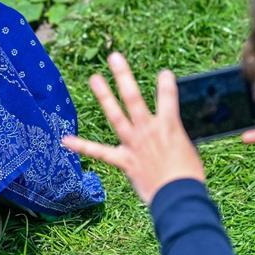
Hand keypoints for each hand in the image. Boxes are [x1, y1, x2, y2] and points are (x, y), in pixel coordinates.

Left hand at [62, 52, 204, 205]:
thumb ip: (176, 138)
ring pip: (116, 115)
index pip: (168, 97)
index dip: (166, 83)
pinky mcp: (125, 160)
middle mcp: (149, 130)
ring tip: (94, 78)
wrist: (179, 198)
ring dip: (104, 95)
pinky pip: (100, 152)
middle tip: (114, 57)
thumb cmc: (188, 176)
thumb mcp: (188, 150)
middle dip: (123, 75)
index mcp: (170, 126)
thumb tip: (171, 135)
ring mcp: (134, 144)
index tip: (163, 73)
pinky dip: (82, 146)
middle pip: (134, 97)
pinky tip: (65, 139)